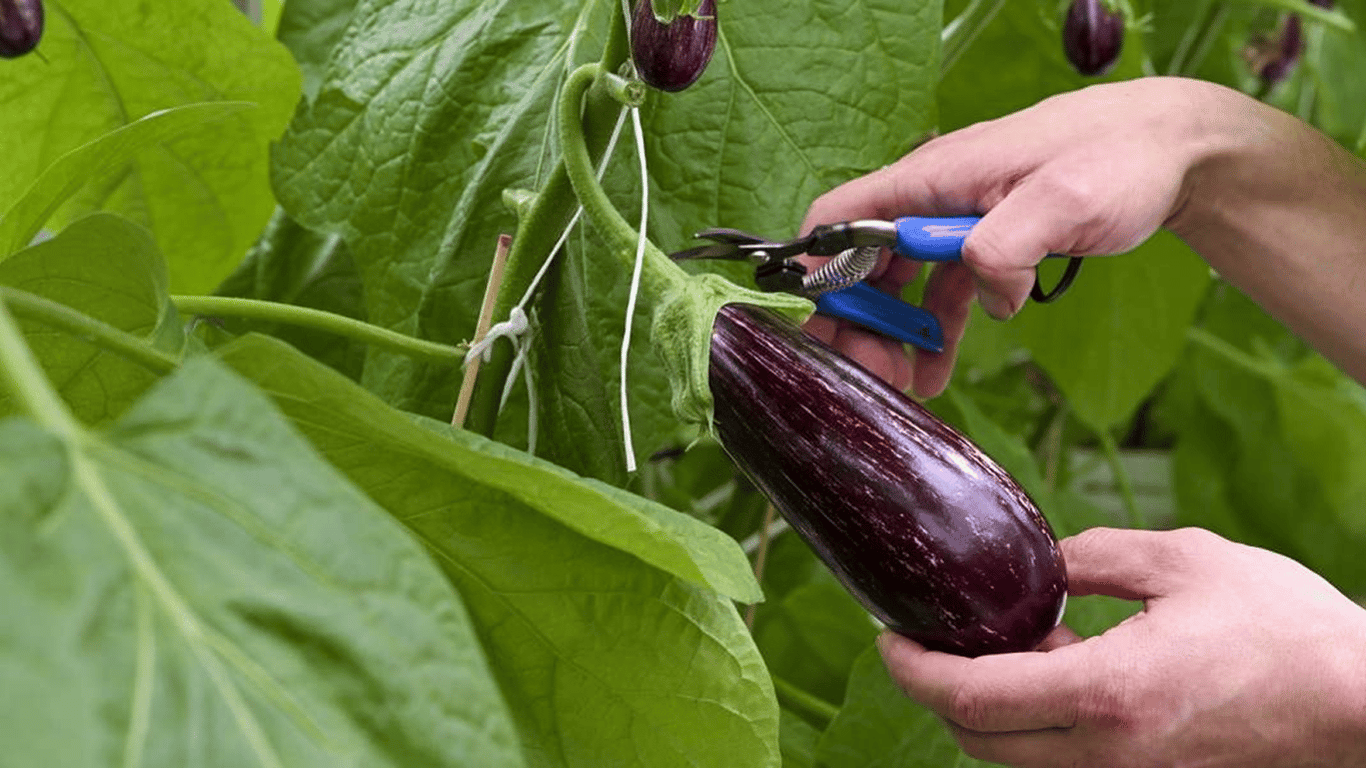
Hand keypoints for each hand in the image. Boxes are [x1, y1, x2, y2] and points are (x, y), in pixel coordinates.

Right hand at [800, 76, 1231, 395]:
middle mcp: (934, 196)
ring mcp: (958, 220)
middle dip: (855, 320)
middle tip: (866, 374)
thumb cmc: (1118, 157)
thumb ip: (1003, 249)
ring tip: (898, 385)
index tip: (814, 325)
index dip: (814, 267)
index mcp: (933, 176)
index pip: (842, 217)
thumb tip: (984, 297)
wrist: (1172, 148)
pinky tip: (935, 372)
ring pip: (900, 284)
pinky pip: (944, 292)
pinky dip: (934, 331)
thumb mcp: (1061, 202)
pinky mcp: (986, 241)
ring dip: (893, 334)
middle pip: (863, 261)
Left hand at [877, 527, 1365, 766]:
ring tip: (1009, 637)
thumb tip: (1039, 564)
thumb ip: (1092, 558)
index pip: (969, 698)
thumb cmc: (1285, 629)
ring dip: (988, 706)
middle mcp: (1106, 755)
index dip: (913, 670)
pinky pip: (1062, 761)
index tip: (888, 637)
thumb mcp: (1182, 561)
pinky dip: (1036, 720)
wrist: (1363, 705)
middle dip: (937, 690)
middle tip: (927, 637)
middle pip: (977, 740)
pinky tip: (1060, 662)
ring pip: (1016, 758)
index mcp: (1105, 695)